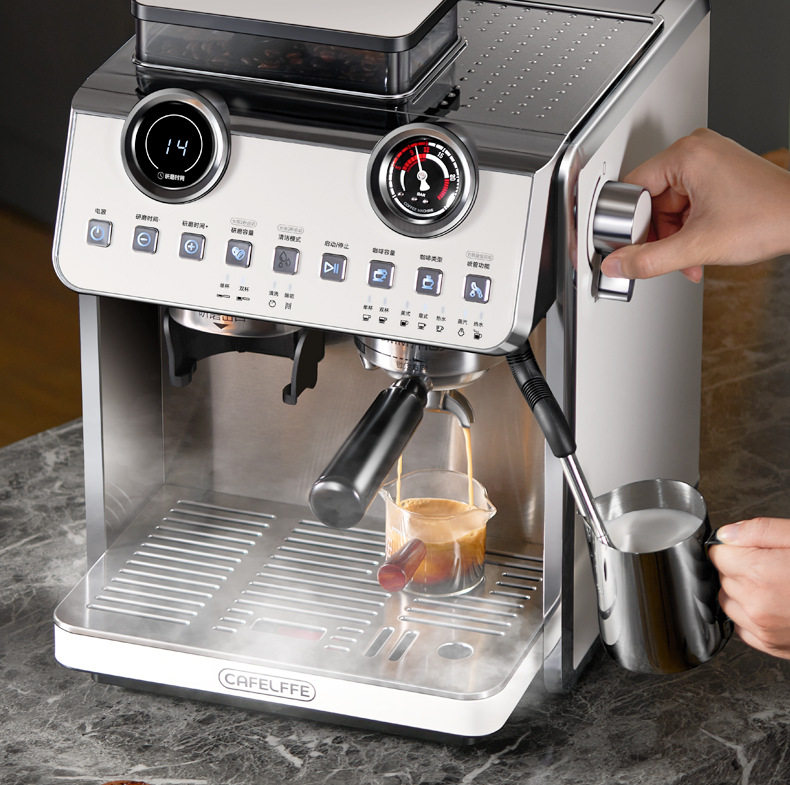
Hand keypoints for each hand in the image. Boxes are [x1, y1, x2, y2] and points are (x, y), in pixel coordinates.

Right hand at [601, 128, 789, 280]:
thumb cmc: (770, 218)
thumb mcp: (696, 246)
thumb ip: (648, 260)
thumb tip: (616, 266)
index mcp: (686, 154)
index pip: (632, 189)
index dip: (629, 224)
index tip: (633, 246)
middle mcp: (696, 151)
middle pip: (650, 201)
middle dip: (658, 236)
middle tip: (669, 255)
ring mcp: (708, 162)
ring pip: (668, 207)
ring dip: (673, 238)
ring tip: (691, 256)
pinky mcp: (717, 175)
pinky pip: (686, 205)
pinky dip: (688, 230)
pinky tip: (699, 246)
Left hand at [709, 517, 789, 657]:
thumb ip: (760, 531)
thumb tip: (727, 534)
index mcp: (760, 573)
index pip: (717, 554)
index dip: (733, 547)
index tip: (748, 547)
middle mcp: (756, 605)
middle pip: (723, 577)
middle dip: (740, 567)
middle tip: (771, 564)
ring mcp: (763, 629)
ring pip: (729, 602)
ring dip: (743, 591)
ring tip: (776, 584)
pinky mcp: (771, 646)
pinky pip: (742, 626)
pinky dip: (752, 614)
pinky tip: (777, 604)